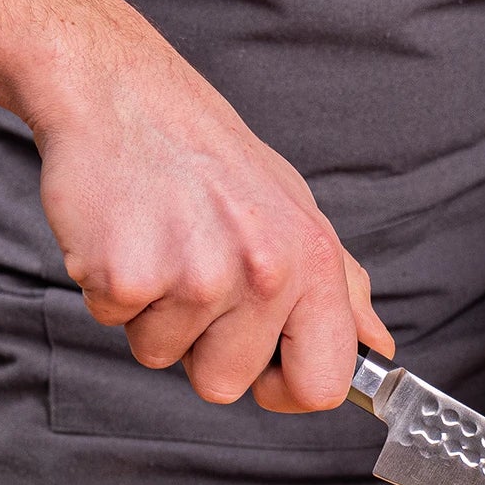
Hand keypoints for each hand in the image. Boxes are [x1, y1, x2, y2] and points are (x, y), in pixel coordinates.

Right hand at [26, 3, 391, 411]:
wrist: (123, 95)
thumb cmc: (209, 158)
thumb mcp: (297, 210)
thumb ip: (341, 286)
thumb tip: (378, 347)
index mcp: (312, 261)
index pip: (322, 383)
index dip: (286, 390)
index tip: (262, 368)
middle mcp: (263, 272)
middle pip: (225, 385)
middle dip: (198, 345)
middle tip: (190, 271)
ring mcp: (194, 277)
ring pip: (161, 356)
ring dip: (151, 313)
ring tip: (158, 244)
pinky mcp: (126, 277)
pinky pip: (112, 324)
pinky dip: (107, 290)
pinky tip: (122, 235)